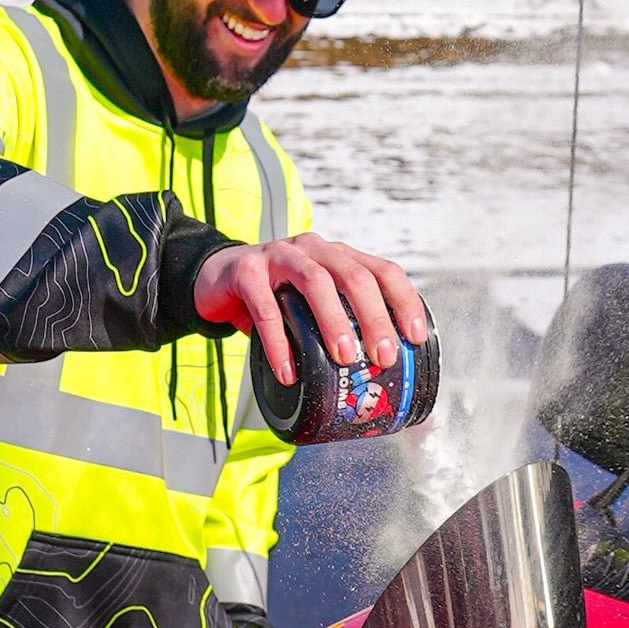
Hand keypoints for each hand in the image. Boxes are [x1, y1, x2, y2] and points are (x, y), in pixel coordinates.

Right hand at [193, 232, 429, 385]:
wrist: (213, 280)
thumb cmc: (271, 299)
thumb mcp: (309, 306)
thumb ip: (336, 325)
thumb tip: (374, 379)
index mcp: (336, 256)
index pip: (383, 270)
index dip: (404, 301)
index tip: (416, 337)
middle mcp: (313, 249)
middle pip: (354, 275)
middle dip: (374, 316)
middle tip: (383, 355)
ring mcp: (278, 255)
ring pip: (315, 281)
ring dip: (334, 321)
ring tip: (344, 358)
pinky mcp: (246, 271)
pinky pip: (265, 307)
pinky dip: (279, 342)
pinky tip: (288, 371)